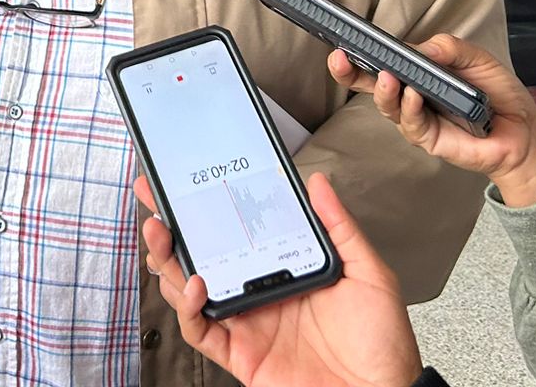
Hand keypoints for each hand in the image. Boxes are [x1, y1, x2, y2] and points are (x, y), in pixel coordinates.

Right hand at [137, 174, 421, 386]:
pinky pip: (200, 330)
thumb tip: (319, 183)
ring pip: (188, 289)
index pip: (235, 231)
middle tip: (154, 198)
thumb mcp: (367, 274)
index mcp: (282, 268)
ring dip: (168, 261)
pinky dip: (188, 307)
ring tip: (161, 233)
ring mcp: (246, 324)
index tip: (186, 179)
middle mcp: (257, 293)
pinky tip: (194, 282)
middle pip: (200, 256)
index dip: (207, 207)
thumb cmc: (382, 343)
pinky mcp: (239, 355)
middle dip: (171, 227)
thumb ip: (339, 228)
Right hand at [327, 34, 535, 207]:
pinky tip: (413, 96)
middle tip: (339, 60)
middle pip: (371, 87)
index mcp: (417, 75)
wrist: (524, 131)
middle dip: (350, 74)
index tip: (342, 42)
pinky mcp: (430, 140)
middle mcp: (410, 97)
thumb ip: (449, 48)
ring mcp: (418, 120)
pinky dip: (410, 109)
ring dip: (384, 91)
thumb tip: (420, 48)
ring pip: (388, 107)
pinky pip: (412, 125)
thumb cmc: (498, 94)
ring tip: (387, 77)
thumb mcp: (476, 59)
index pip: (382, 62)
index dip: (359, 54)